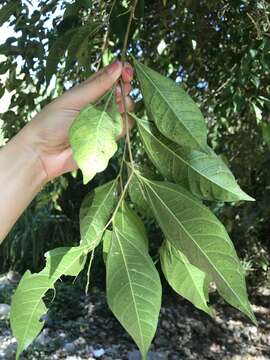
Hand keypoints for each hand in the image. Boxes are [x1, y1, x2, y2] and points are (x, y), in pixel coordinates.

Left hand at [20, 60, 133, 181]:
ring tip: (113, 110)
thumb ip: (98, 85)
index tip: (127, 71)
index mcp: (88, 92)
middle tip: (120, 91)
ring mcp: (104, 122)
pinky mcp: (106, 139)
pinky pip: (122, 129)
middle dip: (125, 89)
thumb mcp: (74, 99)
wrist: (43, 154)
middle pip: (122, 93)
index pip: (110, 77)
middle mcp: (98, 106)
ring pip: (125, 111)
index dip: (121, 72)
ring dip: (125, 107)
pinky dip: (122, 126)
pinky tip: (111, 126)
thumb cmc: (51, 123)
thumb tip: (118, 64)